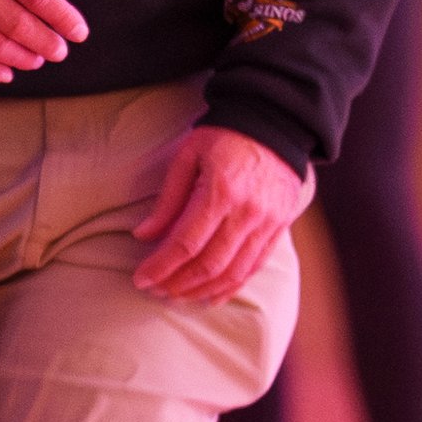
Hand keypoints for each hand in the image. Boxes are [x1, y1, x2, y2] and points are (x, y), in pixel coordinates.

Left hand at [132, 124, 309, 304]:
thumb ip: (168, 199)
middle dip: (178, 284)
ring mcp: (267, 223)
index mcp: (220, 192)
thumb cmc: (225, 137)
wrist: (275, 124)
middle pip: (209, 264)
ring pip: (233, 272)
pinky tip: (211, 296)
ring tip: (178, 296)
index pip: (185, 243)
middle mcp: (247, 212)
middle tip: (156, 291)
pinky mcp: (279, 227)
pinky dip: (231, 286)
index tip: (141, 279)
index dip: (161, 267)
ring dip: (202, 290)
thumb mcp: (188, 156)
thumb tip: (144, 235)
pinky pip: (254, 267)